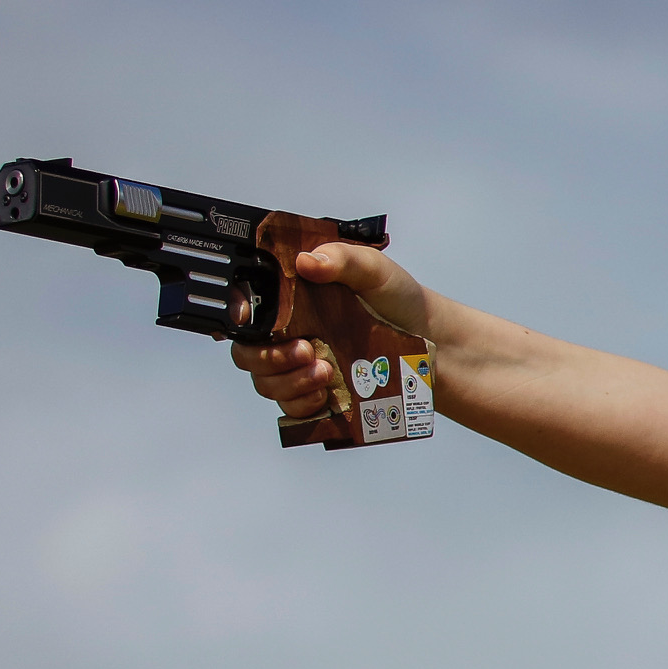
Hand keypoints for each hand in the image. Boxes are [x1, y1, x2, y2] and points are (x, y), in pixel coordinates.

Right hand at [226, 240, 436, 423]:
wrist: (432, 340)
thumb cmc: (398, 300)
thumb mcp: (373, 270)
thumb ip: (342, 259)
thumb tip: (308, 261)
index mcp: (291, 301)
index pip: (244, 310)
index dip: (235, 315)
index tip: (252, 322)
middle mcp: (288, 334)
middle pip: (247, 353)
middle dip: (268, 358)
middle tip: (306, 350)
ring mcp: (300, 367)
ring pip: (266, 383)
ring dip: (288, 382)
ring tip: (325, 372)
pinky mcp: (317, 394)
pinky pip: (291, 408)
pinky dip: (301, 404)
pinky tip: (325, 394)